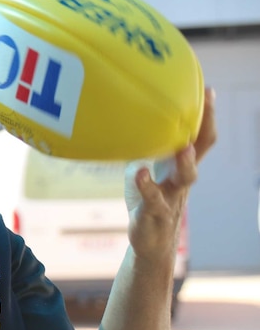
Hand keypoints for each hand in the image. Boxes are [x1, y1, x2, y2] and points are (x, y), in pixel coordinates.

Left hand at [126, 86, 216, 264]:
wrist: (149, 241)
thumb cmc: (148, 200)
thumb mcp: (144, 168)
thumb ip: (140, 150)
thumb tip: (121, 121)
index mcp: (179, 165)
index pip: (199, 136)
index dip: (205, 114)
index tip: (207, 89)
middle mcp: (181, 178)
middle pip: (200, 150)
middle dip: (206, 125)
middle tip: (207, 101)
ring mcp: (171, 196)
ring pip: (187, 178)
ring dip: (186, 162)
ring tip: (183, 146)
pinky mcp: (154, 213)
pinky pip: (153, 199)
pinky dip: (146, 186)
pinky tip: (139, 172)